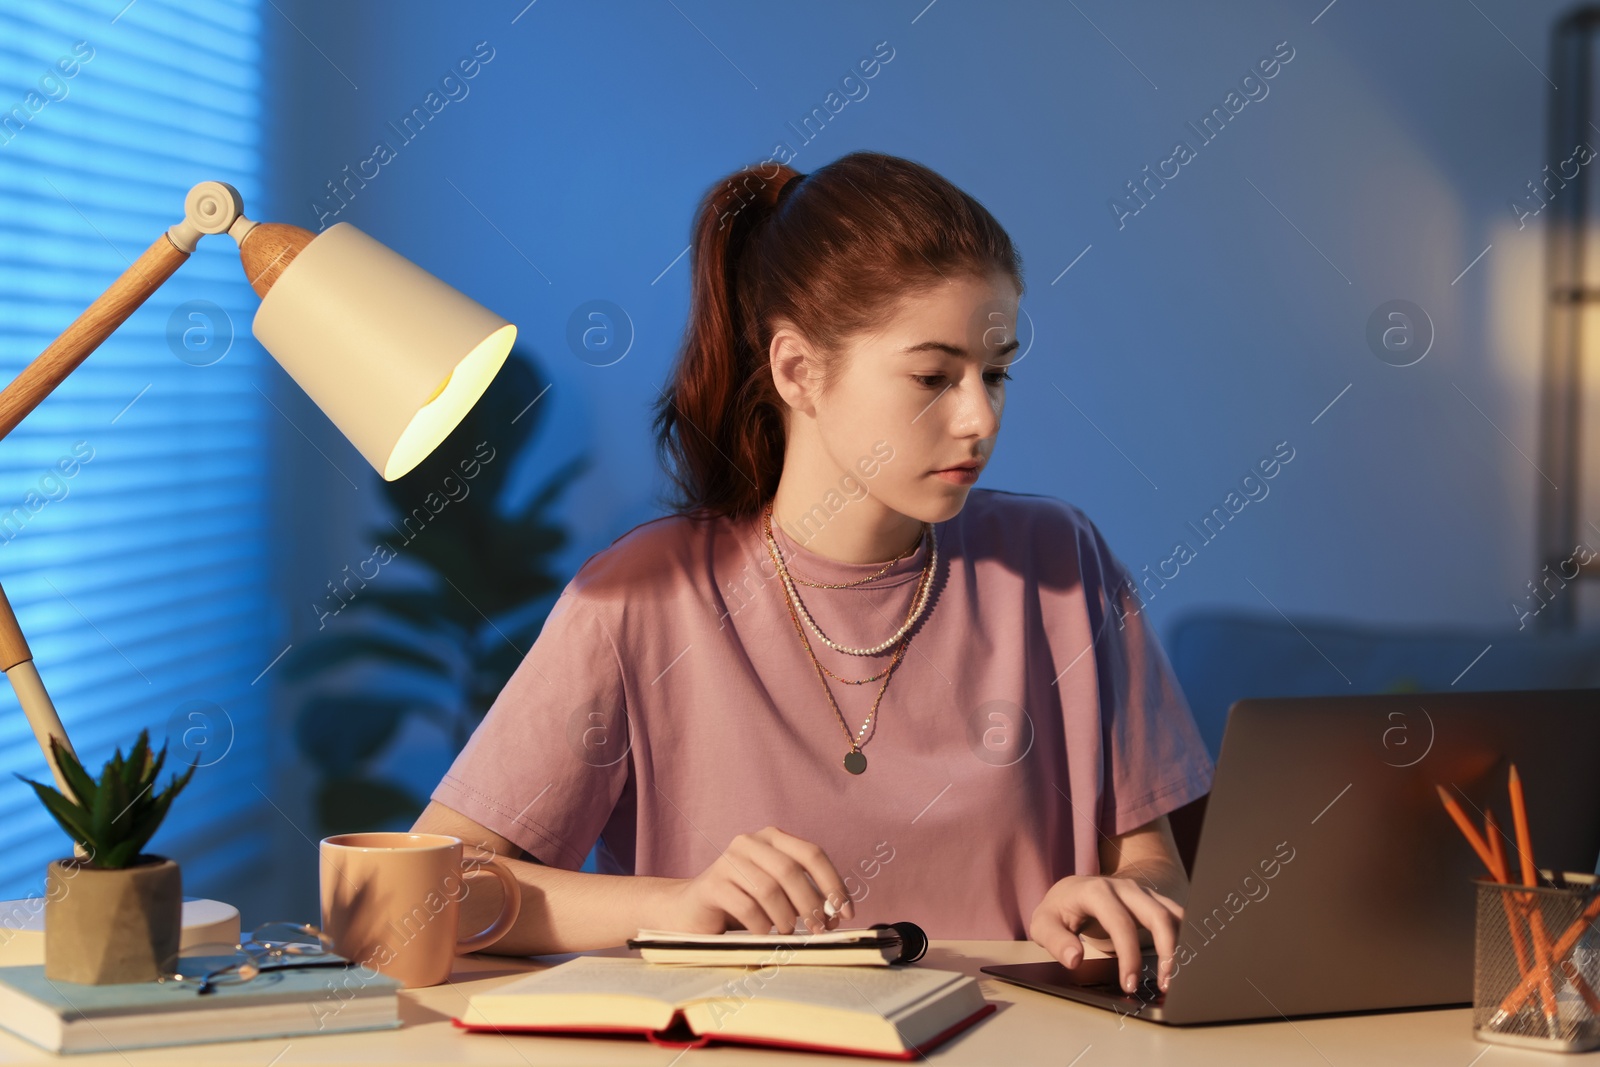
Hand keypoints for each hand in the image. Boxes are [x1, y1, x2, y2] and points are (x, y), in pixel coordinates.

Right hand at [653, 826, 855, 935]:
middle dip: (811, 904)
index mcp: (772, 838)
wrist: (692, 910)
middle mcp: (749, 842)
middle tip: (820, 930)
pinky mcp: (711, 884)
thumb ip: (805, 895)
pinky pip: (746, 906)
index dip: (833, 883)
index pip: (812, 854)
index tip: (846, 912)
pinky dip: (762, 924)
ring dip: (786, 917)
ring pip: (769, 889)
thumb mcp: (778, 893)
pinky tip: (764, 932)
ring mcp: (727, 861)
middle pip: (791, 871)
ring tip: (789, 932)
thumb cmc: (743, 902)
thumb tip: (836, 913)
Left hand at [1028, 874, 1182, 993]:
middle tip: (1164, 984)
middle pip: (1157, 915)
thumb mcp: (1043, 924)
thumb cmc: (1058, 910)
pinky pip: (1178, 916)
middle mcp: (1124, 888)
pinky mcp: (1153, 901)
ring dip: (1181, 946)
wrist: (1071, 890)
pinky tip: (1183, 961)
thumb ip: (1055, 941)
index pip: (1120, 924)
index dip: (1129, 956)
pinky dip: (1186, 937)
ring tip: (1176, 977)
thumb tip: (1074, 958)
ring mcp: (1142, 892)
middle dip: (1166, 951)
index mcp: (1096, 892)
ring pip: (1174, 914)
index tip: (1130, 985)